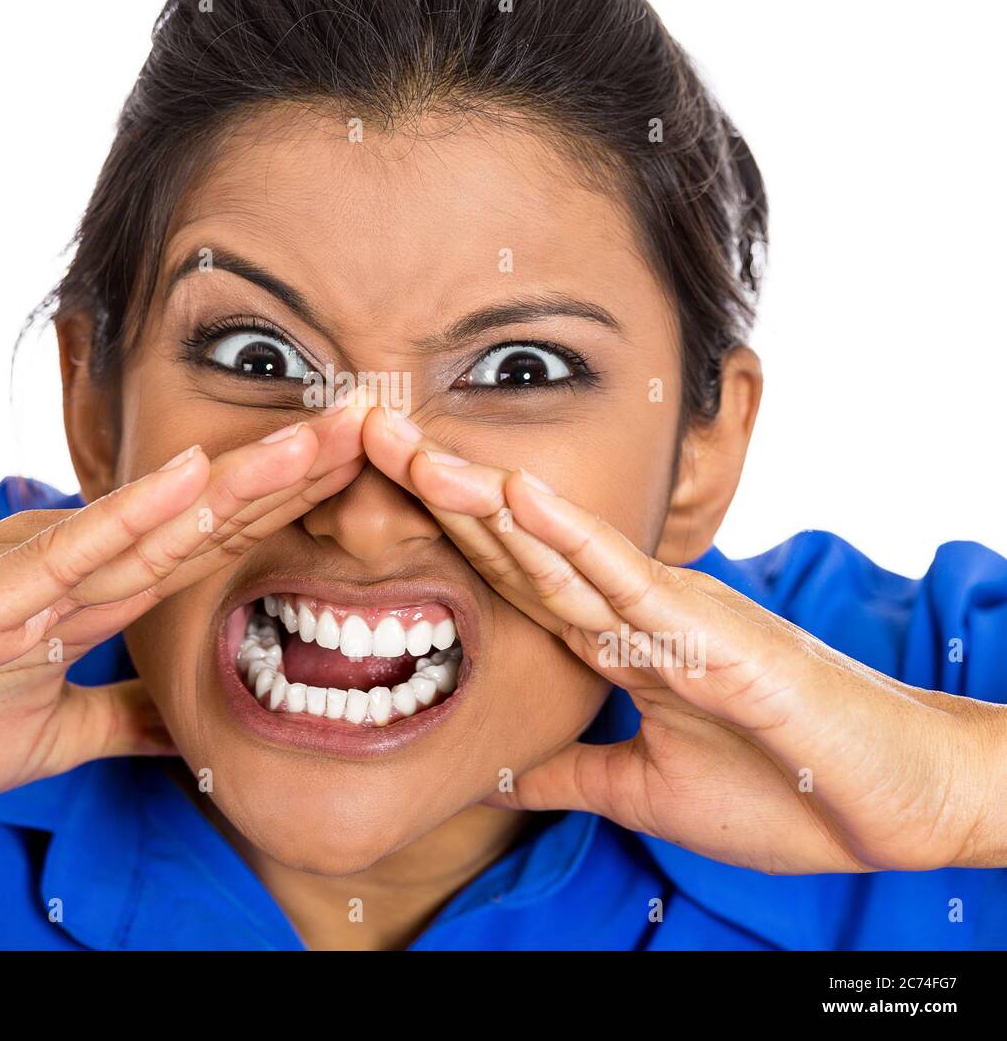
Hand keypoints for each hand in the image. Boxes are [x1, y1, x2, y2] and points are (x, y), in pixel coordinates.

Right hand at [0, 405, 368, 815]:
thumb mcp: (49, 737)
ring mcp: (39, 572)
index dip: (286, 515)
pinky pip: (79, 550)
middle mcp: (79, 568)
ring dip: (249, 477)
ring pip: (164, 517)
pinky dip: (140, 515)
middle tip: (378, 430)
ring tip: (326, 433)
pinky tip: (198, 477)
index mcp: (94, 599)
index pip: (211, 549)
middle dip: (296, 476)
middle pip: (209, 517)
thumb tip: (182, 728)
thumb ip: (118, 718)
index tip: (355, 486)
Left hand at [363, 406, 1006, 873]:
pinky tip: (516, 492)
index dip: (441, 536)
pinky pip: (622, 576)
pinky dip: (568, 534)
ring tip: (408, 446)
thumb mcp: (639, 791)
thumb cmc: (776, 793)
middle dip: (436, 492)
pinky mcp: (702, 628)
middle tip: (362, 432)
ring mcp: (662, 610)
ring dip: (476, 496)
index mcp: (610, 643)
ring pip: (551, 545)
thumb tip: (502, 779)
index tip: (376, 498)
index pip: (507, 577)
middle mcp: (626, 610)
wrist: (878, 810)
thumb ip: (569, 775)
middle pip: (511, 543)